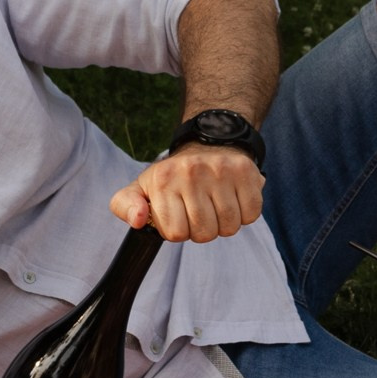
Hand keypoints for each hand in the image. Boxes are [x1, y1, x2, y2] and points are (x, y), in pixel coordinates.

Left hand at [109, 143, 263, 241]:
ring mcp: (221, 171)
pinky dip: (244, 214)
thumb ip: (125, 206)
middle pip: (205, 233)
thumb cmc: (173, 176)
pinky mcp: (246, 172)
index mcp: (164, 180)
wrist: (208, 143)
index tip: (179, 216)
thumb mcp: (140, 188)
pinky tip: (233, 200)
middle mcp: (192, 172)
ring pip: (229, 226)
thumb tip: (139, 219)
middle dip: (202, 230)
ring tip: (215, 206)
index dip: (179, 231)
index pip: (176, 234)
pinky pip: (251, 214)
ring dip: (224, 224)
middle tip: (199, 212)